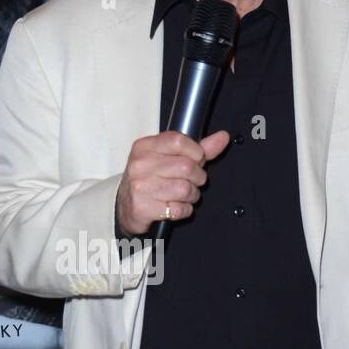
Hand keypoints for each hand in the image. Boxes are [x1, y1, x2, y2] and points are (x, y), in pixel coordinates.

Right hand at [115, 129, 229, 236]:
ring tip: (183, 195)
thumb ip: (197, 148)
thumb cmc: (149, 179)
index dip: (196, 152)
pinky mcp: (142, 208)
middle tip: (192, 181)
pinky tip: (175, 206)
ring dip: (192, 195)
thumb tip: (223, 137)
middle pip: (187, 167)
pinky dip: (183, 210)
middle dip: (198, 177)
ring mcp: (140, 187)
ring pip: (185, 189)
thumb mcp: (168, 158)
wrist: (125, 205)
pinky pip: (178, 209)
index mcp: (145, 147)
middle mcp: (140, 165)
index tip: (196, 160)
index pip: (179, 141)